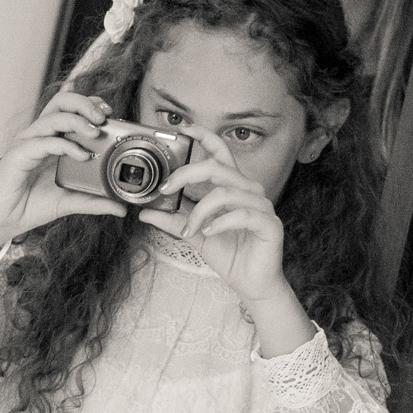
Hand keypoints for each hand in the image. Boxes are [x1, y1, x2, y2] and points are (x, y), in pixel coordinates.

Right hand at [0, 90, 131, 265]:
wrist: (2, 222)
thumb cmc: (30, 206)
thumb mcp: (70, 202)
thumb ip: (94, 201)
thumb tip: (121, 207)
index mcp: (50, 140)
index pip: (70, 109)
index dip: (90, 104)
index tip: (110, 114)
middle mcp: (39, 136)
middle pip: (61, 102)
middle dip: (85, 103)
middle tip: (105, 117)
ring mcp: (28, 143)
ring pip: (53, 117)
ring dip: (78, 120)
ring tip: (96, 132)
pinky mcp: (19, 155)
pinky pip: (45, 142)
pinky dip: (66, 145)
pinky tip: (82, 155)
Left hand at [137, 123, 293, 303]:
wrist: (251, 282)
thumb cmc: (228, 253)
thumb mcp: (194, 235)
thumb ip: (173, 221)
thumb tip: (144, 213)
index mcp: (233, 186)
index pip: (220, 152)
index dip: (205, 136)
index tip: (184, 129)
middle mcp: (249, 190)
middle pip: (216, 167)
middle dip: (186, 174)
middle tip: (165, 189)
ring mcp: (261, 205)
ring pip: (224, 193)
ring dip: (199, 211)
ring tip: (190, 229)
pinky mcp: (268, 223)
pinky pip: (241, 214)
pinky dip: (220, 222)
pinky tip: (210, 232)